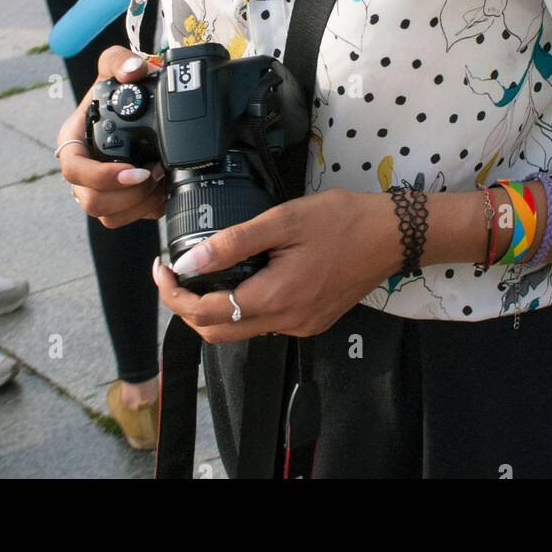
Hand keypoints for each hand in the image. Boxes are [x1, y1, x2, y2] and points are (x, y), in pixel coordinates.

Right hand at [56, 46, 166, 227]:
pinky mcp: (118, 201)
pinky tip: (163, 190)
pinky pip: (127, 218)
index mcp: (73, 141)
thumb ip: (119, 60)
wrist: (136, 103)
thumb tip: (132, 69)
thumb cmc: (118, 88)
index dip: (102, 177)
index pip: (74, 170)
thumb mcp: (114, 66)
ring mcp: (97, 188)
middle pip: (91, 201)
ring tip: (162, 180)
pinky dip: (148, 209)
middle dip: (127, 194)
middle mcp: (81, 170)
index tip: (135, 170)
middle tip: (156, 173)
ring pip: (109, 216)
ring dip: (139, 203)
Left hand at [154, 189, 401, 342]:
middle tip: (174, 274)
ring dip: (213, 309)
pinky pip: (265, 323)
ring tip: (202, 272)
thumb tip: (188, 261)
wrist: (391, 235)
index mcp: (276, 297)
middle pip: (217, 332)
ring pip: (240, 330)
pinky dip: (242, 307)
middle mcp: (286, 322)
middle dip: (186, 307)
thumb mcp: (284, 219)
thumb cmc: (341, 219)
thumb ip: (234, 242)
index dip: (174, 295)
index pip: (205, 313)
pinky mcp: (312, 321)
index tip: (161, 269)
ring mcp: (300, 326)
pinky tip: (242, 277)